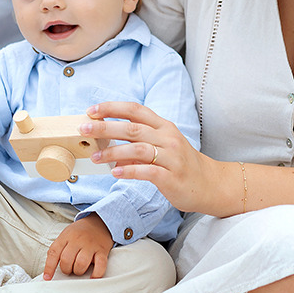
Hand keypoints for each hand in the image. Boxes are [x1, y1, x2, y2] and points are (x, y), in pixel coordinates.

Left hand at [44, 213, 113, 279]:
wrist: (99, 222)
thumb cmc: (80, 233)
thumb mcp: (66, 235)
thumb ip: (58, 249)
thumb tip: (50, 270)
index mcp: (66, 236)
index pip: (54, 253)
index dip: (49, 267)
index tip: (47, 277)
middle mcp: (77, 240)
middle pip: (66, 260)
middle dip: (66, 269)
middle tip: (69, 269)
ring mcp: (90, 245)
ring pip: (81, 264)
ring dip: (78, 271)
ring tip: (79, 270)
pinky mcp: (102, 251)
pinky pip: (100, 266)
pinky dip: (96, 274)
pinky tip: (92, 277)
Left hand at [80, 101, 220, 215]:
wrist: (210, 184)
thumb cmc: (181, 164)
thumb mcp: (163, 145)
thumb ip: (139, 141)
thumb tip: (108, 142)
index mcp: (163, 126)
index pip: (135, 110)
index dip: (112, 108)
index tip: (91, 110)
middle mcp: (168, 138)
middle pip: (132, 127)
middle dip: (105, 127)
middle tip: (84, 129)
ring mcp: (171, 157)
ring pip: (138, 148)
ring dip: (113, 151)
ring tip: (95, 157)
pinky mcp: (171, 177)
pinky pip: (147, 171)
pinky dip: (129, 170)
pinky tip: (115, 172)